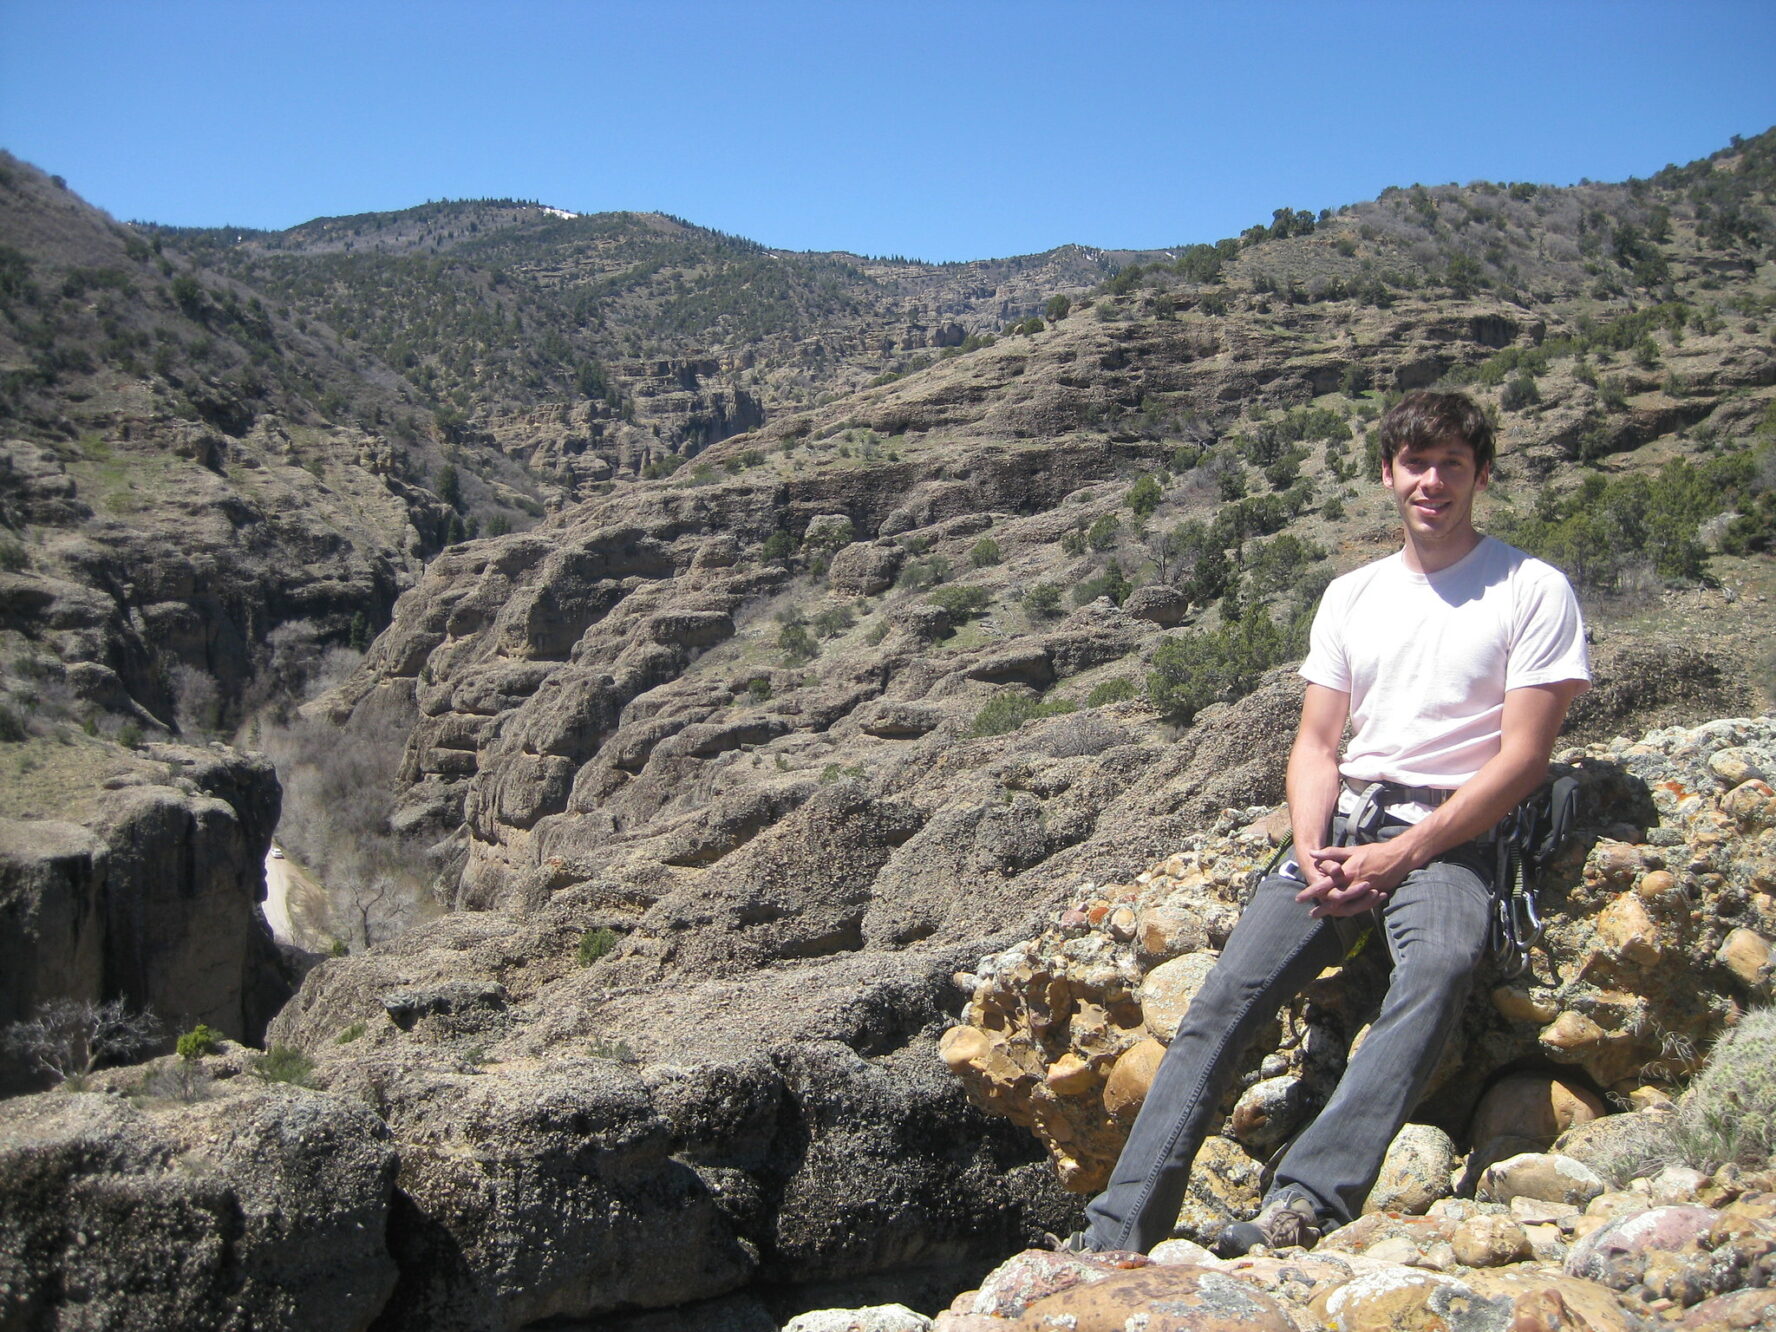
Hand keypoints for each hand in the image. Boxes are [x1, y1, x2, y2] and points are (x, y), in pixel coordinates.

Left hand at [1293, 842, 1407, 917]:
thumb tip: (1312, 853)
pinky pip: (1362, 906)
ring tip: (1327, 915)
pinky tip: (1346, 911)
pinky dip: (1353, 910)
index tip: (1300, 898)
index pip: (1325, 885)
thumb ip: (1331, 853)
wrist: (1398, 856)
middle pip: (1335, 900)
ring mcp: (1366, 891)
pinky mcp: (1375, 895)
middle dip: (1322, 908)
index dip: (1311, 892)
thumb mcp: (1351, 850)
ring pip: (1348, 906)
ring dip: (1336, 911)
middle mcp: (1355, 884)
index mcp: (1347, 872)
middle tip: (1311, 914)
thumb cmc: (1373, 852)